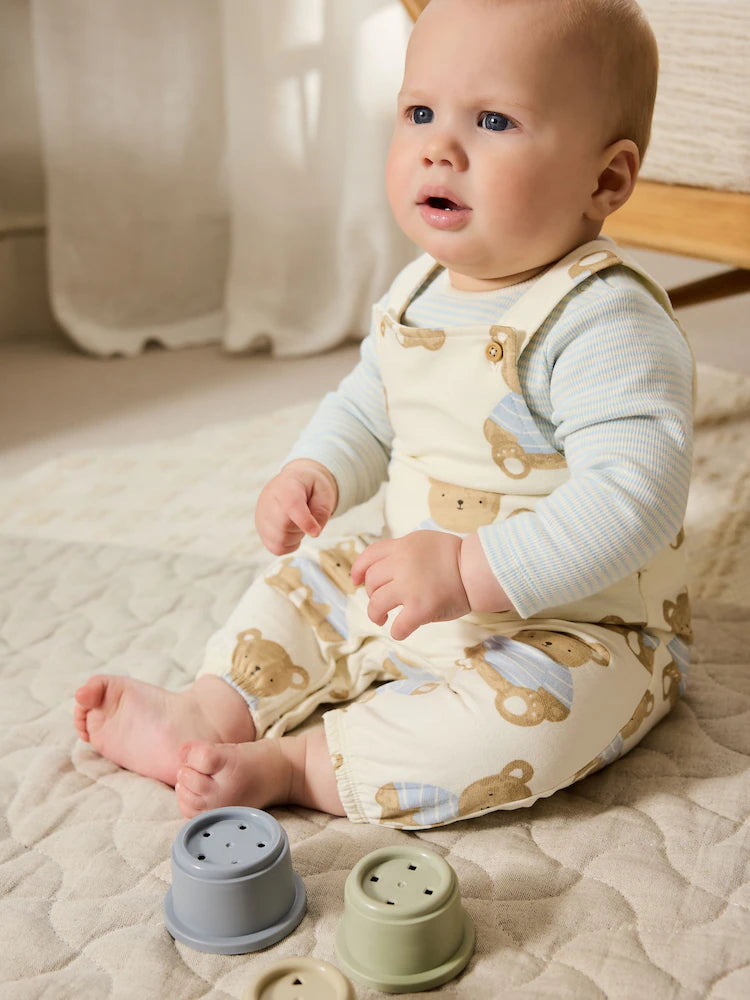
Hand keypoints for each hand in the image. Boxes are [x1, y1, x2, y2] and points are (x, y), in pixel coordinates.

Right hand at [255, 460, 337, 554]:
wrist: (292, 481)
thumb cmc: (309, 487)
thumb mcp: (323, 493)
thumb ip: (321, 512)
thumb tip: (313, 532)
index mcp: (287, 487)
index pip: (291, 505)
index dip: (304, 521)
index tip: (315, 532)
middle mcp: (268, 501)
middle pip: (284, 527)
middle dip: (301, 528)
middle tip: (306, 516)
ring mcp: (261, 516)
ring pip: (280, 541)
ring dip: (295, 537)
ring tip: (297, 521)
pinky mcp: (260, 530)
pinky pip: (276, 548)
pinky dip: (288, 544)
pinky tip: (290, 529)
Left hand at [351, 531, 469, 639]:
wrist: (478, 569)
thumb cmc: (457, 557)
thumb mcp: (426, 541)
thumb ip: (405, 551)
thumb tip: (386, 566)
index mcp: (403, 546)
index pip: (369, 556)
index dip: (358, 570)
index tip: (355, 581)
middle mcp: (401, 564)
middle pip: (371, 582)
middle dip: (372, 594)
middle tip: (381, 602)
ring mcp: (410, 587)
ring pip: (376, 604)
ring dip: (376, 614)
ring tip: (383, 618)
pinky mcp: (420, 609)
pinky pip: (398, 626)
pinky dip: (397, 631)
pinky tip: (402, 630)